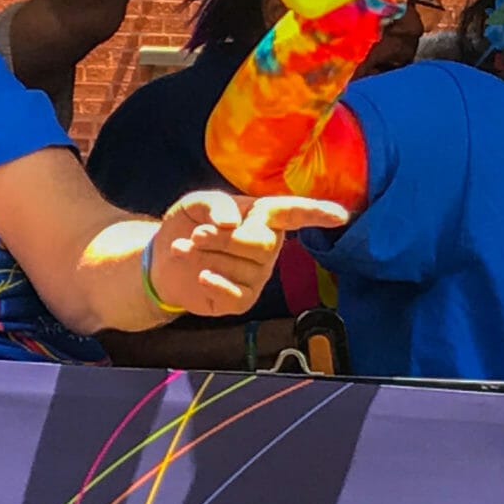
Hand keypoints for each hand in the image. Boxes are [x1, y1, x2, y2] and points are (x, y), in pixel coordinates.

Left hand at [147, 192, 350, 320]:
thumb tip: (231, 222)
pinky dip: (217, 284)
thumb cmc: (189, 224)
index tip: (341, 216)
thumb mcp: (197, 203)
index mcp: (263, 216)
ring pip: (246, 269)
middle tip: (197, 235)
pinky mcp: (242, 300)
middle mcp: (268, 246)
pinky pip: (238, 296)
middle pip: (262, 244)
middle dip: (225, 239)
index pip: (294, 213)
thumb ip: (215, 204)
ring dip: (209, 257)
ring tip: (185, 248)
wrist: (163, 258)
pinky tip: (201, 275)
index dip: (317, 213)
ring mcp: (257, 276)